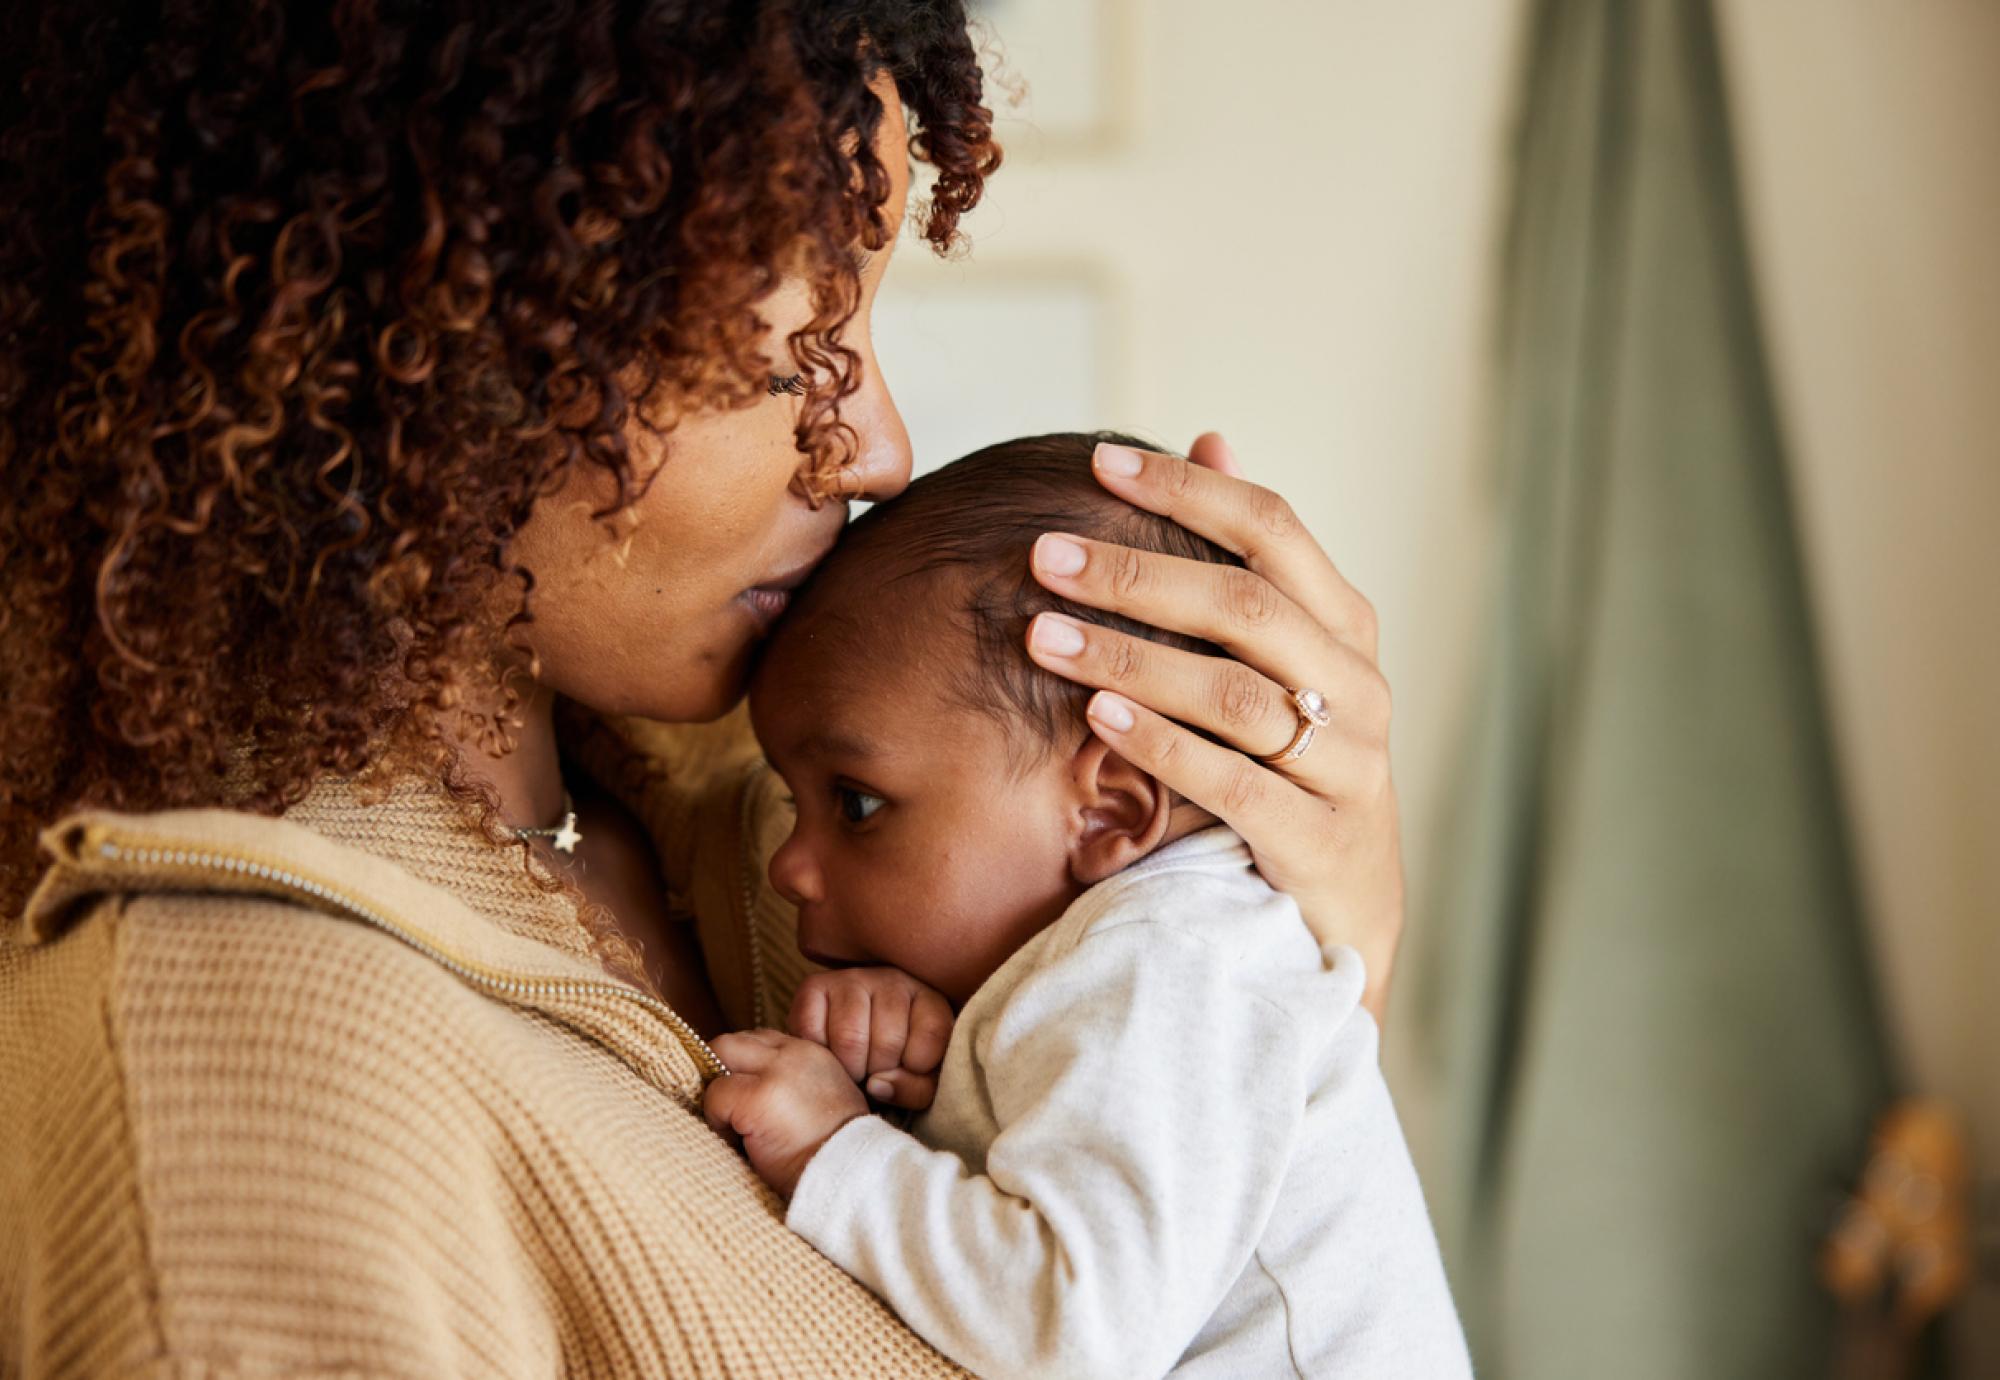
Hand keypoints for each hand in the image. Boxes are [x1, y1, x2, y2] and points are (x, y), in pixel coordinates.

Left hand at [704, 1030, 868, 1198]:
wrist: (847, 1177)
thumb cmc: (833, 1150)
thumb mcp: (824, 1099)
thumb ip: (792, 1081)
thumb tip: (752, 1084)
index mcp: (812, 1052)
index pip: (760, 1040)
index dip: (743, 1067)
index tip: (745, 1097)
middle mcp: (794, 1053)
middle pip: (732, 1041)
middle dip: (721, 1071)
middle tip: (729, 1109)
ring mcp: (775, 1072)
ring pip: (720, 1058)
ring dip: (719, 1093)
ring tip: (736, 1128)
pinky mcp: (756, 1098)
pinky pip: (715, 1096)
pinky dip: (717, 1120)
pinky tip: (740, 1143)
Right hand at [788, 967, 954, 1109]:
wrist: (856, 1045)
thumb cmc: (896, 1066)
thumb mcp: (922, 1081)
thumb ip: (916, 1089)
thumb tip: (876, 1084)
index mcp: (929, 999)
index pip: (932, 1037)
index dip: (917, 1069)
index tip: (906, 1071)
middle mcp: (893, 980)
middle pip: (888, 1041)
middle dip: (878, 1072)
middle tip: (874, 1072)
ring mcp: (852, 979)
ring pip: (850, 1038)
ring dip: (849, 1068)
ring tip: (854, 1067)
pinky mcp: (814, 986)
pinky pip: (812, 1031)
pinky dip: (820, 1055)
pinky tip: (830, 1054)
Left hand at [1024, 433, 1405, 1024]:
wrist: (1345, 914)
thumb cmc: (1294, 765)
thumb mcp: (1283, 660)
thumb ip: (1248, 561)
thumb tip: (1212, 435)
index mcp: (1345, 626)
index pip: (1274, 528)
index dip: (1188, 489)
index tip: (1099, 460)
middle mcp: (1358, 685)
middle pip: (1248, 605)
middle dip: (1138, 572)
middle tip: (1045, 556)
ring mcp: (1347, 765)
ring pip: (1237, 693)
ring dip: (1132, 658)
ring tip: (1043, 636)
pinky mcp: (1319, 841)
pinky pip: (1234, 783)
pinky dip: (1163, 745)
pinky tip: (1097, 717)